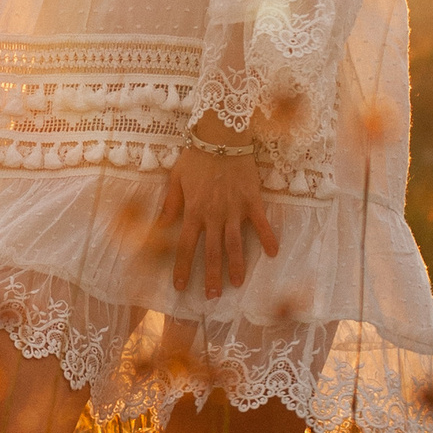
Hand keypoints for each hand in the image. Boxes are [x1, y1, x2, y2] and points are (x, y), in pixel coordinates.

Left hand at [158, 145, 279, 300]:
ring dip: (237, 265)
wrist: (222, 136)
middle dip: (211, 276)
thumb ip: (170, 204)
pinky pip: (261, 223)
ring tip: (237, 284)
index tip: (180, 287)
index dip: (182, 268)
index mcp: (193, 211)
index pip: (185, 246)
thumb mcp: (176, 179)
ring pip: (235, 243)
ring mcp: (235, 209)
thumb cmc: (197, 156)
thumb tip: (159, 227)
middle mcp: (214, 215)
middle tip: (213, 296)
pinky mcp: (252, 200)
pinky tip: (273, 254)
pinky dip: (268, 238)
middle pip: (211, 251)